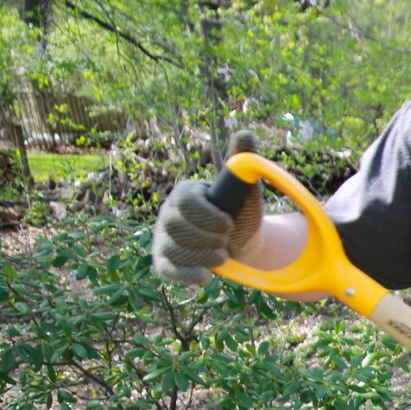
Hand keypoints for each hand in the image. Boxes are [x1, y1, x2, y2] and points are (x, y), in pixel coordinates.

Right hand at [151, 131, 263, 284]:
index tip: (229, 224)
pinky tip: (206, 276)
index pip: (184, 202)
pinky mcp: (167, 262)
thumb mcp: (243, 187)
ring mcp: (165, 238)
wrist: (239, 241)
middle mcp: (169, 214)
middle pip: (174, 226)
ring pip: (172, 248)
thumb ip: (242, 160)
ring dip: (201, 255)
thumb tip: (245, 132)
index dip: (207, 216)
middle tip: (226, 241)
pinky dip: (186, 274)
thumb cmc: (239, 210)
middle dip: (204, 236)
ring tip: (223, 255)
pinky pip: (168, 269)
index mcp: (185, 194)